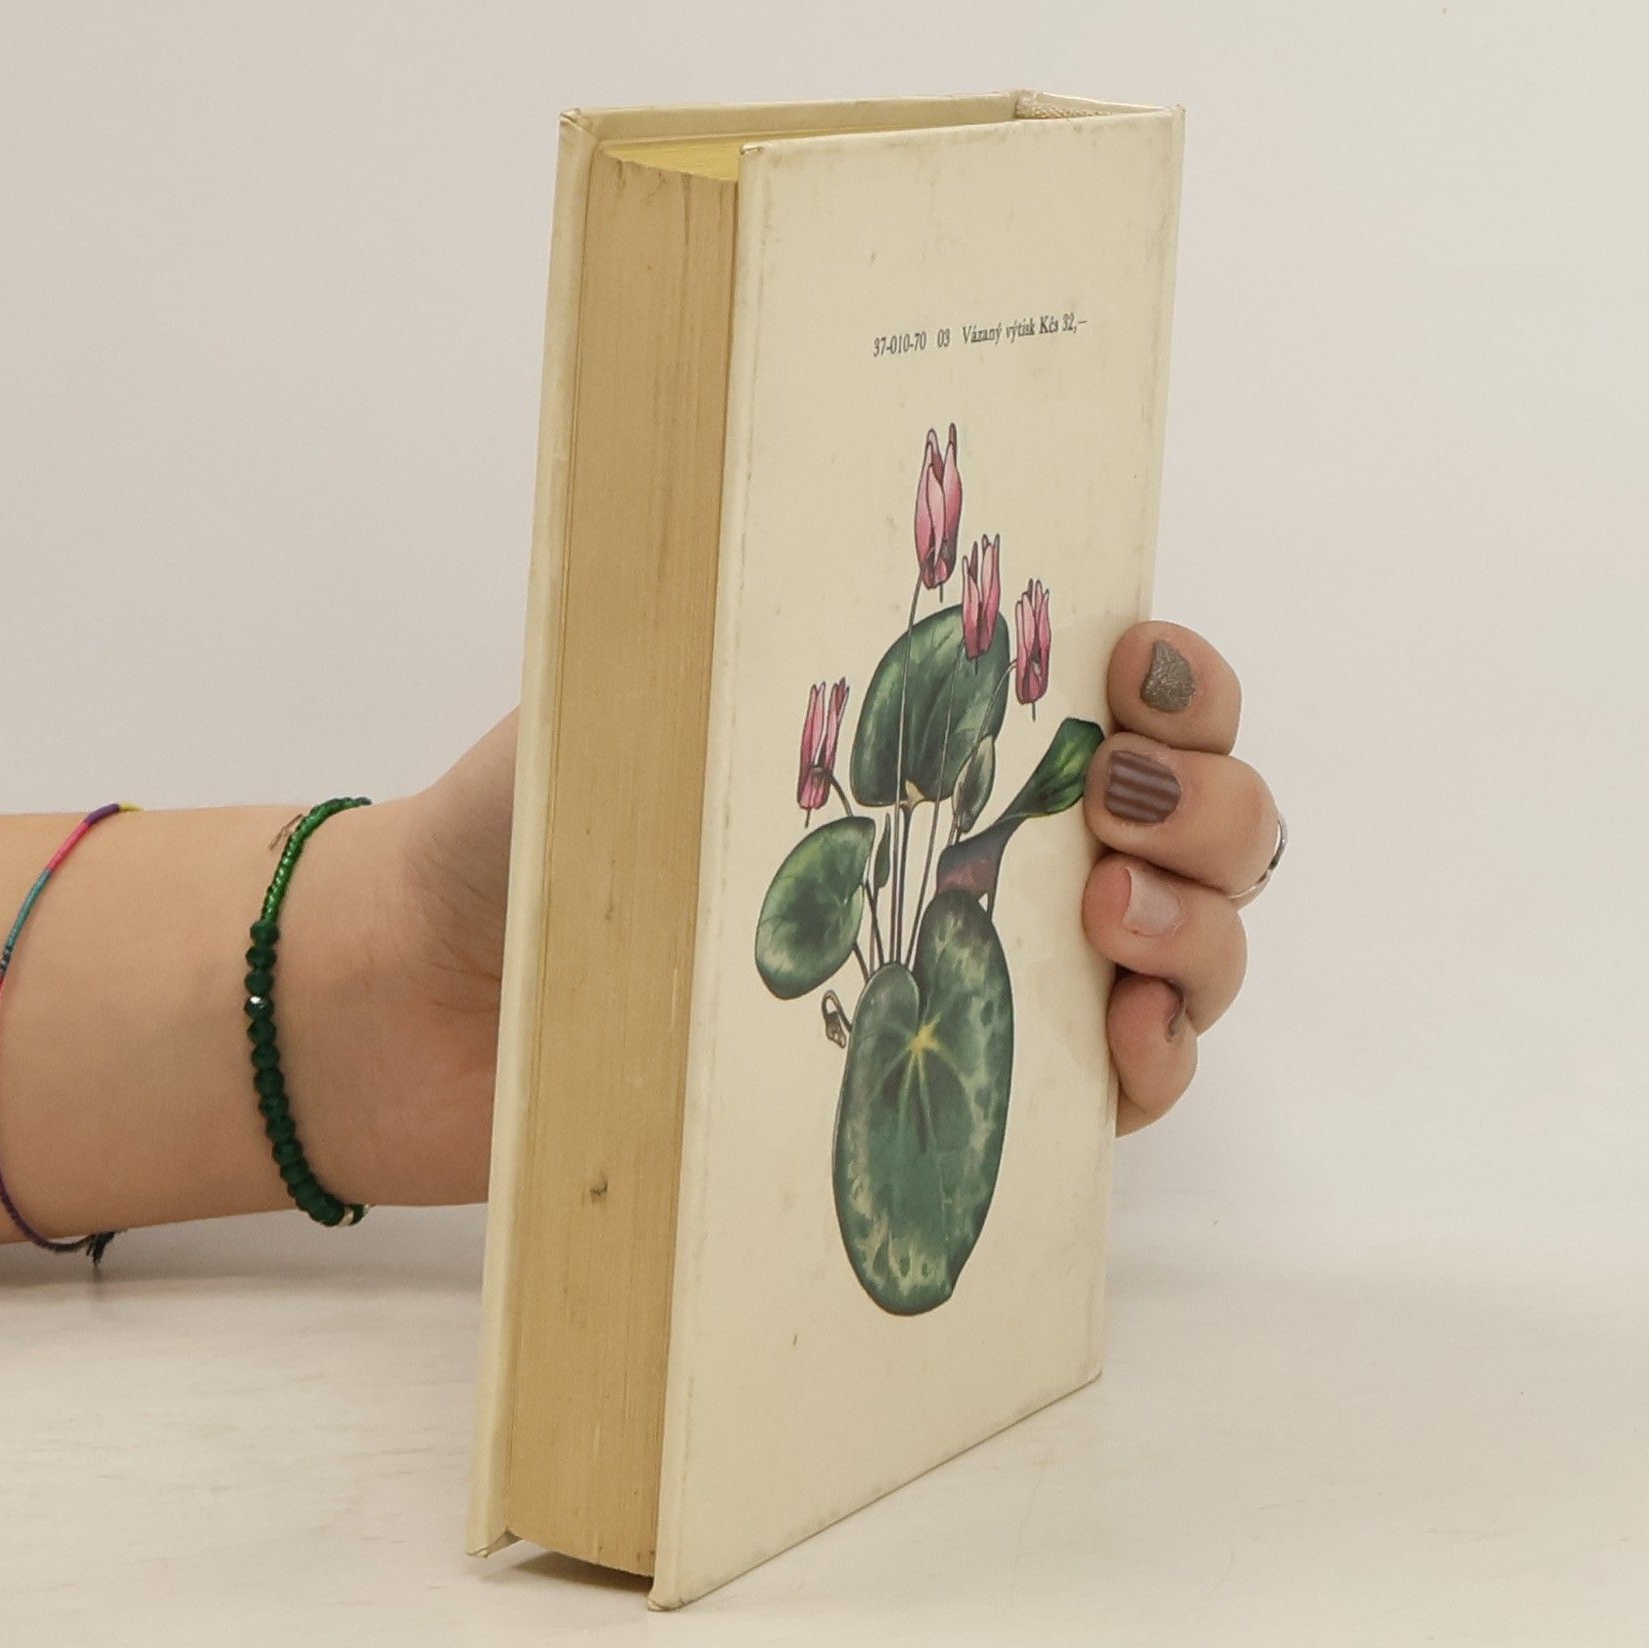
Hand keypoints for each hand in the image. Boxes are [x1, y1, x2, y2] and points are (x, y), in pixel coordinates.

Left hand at [360, 617, 1276, 1203]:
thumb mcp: (637, 683)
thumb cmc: (530, 824)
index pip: (1132, 691)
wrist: (435, 999)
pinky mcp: (972, 1099)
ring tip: (1110, 925)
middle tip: (1119, 806)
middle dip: (1213, 801)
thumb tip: (860, 548)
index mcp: (937, 732)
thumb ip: (755, 631)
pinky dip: (1160, 1063)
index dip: (1184, 679)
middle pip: (1200, 817)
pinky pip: (1128, 1085)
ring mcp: (993, 974)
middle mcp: (991, 847)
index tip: (1139, 672)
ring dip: (1204, 928)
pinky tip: (1124, 1047)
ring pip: (1192, 945)